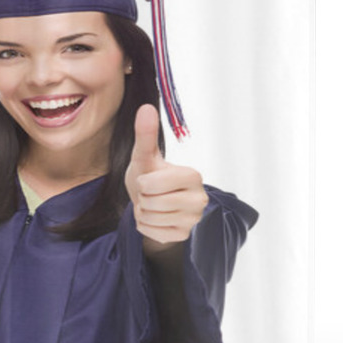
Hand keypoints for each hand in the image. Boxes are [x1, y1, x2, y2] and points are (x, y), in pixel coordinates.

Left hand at [124, 104, 208, 253]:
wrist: (152, 202)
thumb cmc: (149, 175)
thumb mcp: (145, 156)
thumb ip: (146, 134)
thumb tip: (146, 107)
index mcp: (193, 176)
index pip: (152, 185)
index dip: (143, 183)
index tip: (150, 181)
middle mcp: (200, 199)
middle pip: (151, 203)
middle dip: (143, 199)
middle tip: (150, 195)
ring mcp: (194, 219)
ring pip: (151, 219)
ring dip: (144, 213)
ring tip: (152, 205)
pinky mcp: (184, 235)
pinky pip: (153, 233)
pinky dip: (147, 226)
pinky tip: (155, 218)